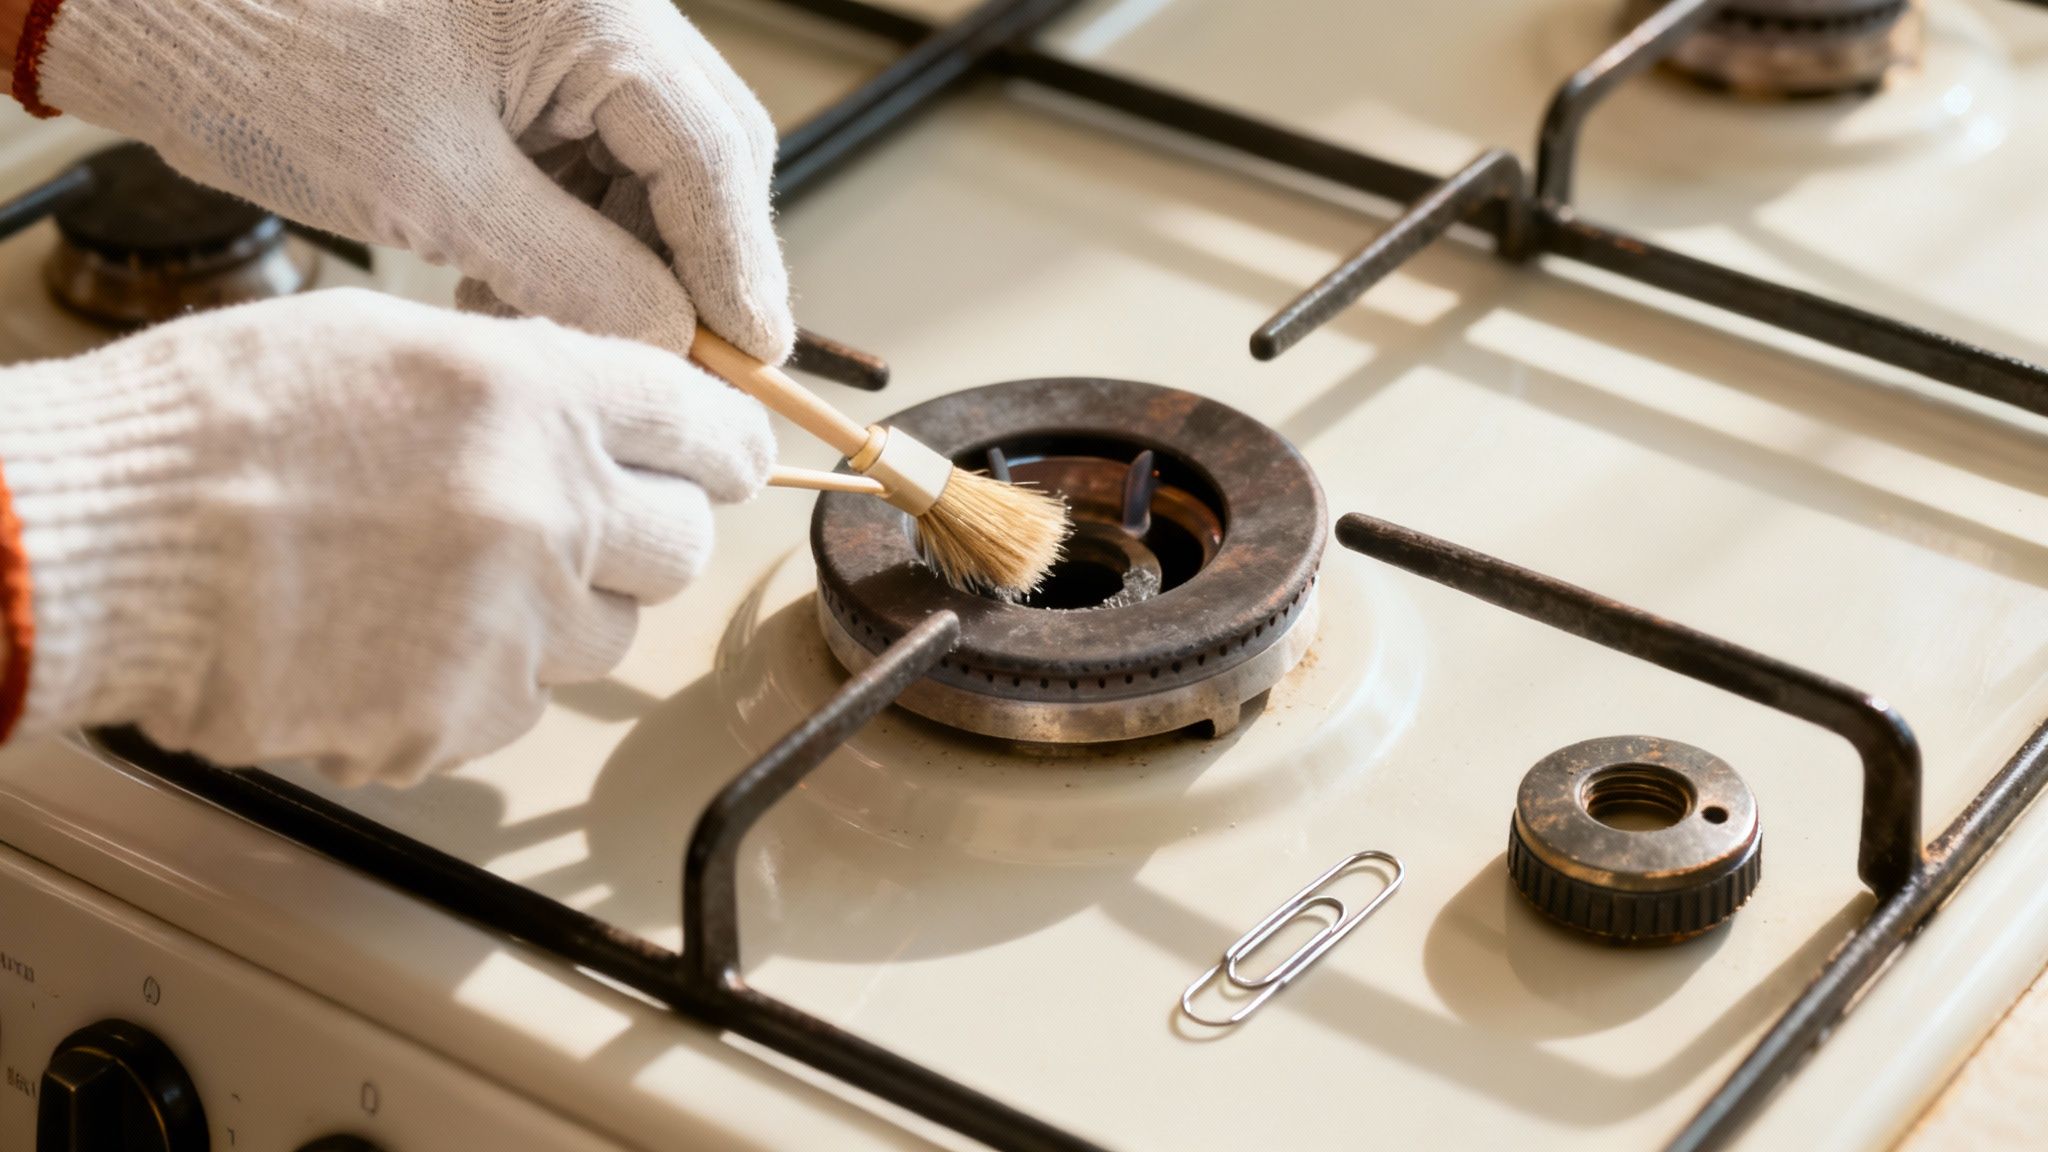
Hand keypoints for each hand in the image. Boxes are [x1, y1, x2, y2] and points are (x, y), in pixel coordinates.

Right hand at [0, 289, 771, 784]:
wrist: (105, 545)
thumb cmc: (215, 429)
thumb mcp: (387, 345)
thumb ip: (519, 383)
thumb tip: (596, 417)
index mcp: (538, 397)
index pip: (708, 426)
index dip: (724, 449)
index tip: (722, 465)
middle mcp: (550, 510)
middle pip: (683, 546)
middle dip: (647, 538)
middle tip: (581, 530)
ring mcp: (513, 625)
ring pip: (607, 638)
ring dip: (557, 616)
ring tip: (442, 583)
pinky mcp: (460, 720)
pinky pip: (514, 707)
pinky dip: (470, 684)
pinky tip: (386, 641)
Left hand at [25, 0, 791, 361]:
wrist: (150, 6)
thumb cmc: (262, 57)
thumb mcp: (432, 188)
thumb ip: (576, 269)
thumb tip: (674, 344)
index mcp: (594, 8)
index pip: (714, 150)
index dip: (741, 267)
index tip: (753, 360)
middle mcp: (596, 11)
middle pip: (696, 160)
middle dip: (684, 272)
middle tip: (677, 371)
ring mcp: (558, 38)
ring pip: (642, 173)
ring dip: (619, 268)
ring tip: (559, 342)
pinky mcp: (517, 70)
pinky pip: (581, 167)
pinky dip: (566, 242)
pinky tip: (517, 300)